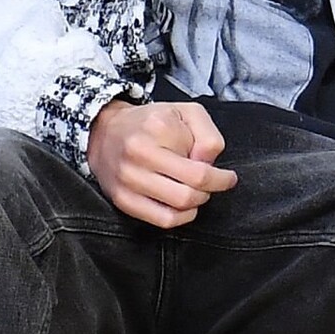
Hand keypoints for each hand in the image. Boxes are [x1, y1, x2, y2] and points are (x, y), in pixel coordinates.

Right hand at [87, 99, 237, 227]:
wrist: (106, 131)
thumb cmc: (152, 122)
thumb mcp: (187, 113)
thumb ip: (208, 136)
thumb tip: (209, 164)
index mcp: (157, 129)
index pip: (200, 169)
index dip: (220, 178)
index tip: (228, 178)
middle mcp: (139, 155)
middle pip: (189, 192)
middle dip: (208, 191)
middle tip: (211, 183)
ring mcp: (127, 180)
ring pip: (176, 209)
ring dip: (195, 204)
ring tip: (196, 191)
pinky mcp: (121, 199)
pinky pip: (160, 220)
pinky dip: (180, 218)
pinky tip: (184, 206)